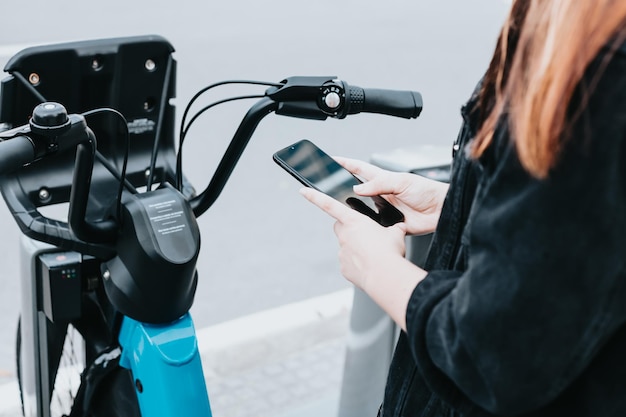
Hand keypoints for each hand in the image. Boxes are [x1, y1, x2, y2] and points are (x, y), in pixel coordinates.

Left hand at [299, 187, 406, 289]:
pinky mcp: (344, 268)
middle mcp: (345, 236)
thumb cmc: (389, 252)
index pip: (329, 205)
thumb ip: (394, 228)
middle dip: (348, 228)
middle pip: (340, 227)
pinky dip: (358, 264)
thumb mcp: (396, 234)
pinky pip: (350, 263)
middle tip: (363, 233)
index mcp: (355, 222)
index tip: (303, 191)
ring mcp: (342, 252)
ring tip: (375, 254)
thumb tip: (399, 227)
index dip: (315, 196)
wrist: (385, 276)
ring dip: (357, 248)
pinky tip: (371, 266)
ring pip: (347, 247)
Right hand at [334, 157, 448, 234]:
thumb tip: (358, 188)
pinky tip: (360, 227)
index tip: (331, 159)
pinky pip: (373, 227)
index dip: (345, 163)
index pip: (359, 168)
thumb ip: (380, 184)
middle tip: (327, 186)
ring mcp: (383, 209)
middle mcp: (381, 194)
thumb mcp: (402, 181)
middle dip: (341, 188)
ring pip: (362, 209)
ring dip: (352, 210)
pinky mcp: (388, 224)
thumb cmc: (427, 191)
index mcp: (383, 179)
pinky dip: (366, 227)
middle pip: (355, 190)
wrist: (442, 211)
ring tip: (339, 208)